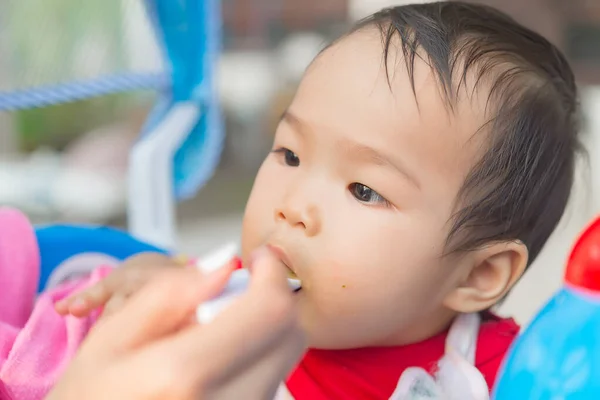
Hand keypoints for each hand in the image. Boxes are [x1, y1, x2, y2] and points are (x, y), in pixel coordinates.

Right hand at [46, 247, 304, 399]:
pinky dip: (256, 355)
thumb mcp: (110, 338)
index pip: (270, 310)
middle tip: (234, 292)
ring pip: (285, 357)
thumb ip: (169, 294)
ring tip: (215, 332)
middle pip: (290, 334)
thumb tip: (225, 266)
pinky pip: (270, 378)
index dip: (272, 273)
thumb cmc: (93, 397)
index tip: (258, 259)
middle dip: (270, 298)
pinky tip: (217, 359)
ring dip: (263, 328)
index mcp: (185, 375)